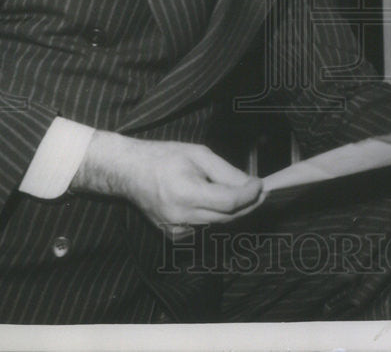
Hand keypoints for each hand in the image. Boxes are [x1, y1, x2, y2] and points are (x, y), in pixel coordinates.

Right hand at [71, 131, 262, 237]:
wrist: (129, 173)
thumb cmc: (164, 157)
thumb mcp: (198, 154)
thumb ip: (226, 172)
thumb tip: (251, 184)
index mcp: (186, 193)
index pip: (229, 202)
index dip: (250, 195)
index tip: (262, 185)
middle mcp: (181, 217)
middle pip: (228, 217)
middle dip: (248, 204)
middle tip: (260, 190)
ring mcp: (176, 230)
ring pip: (218, 223)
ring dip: (232, 209)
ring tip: (238, 191)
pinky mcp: (174, 236)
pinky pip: (205, 226)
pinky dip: (214, 215)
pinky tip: (209, 200)